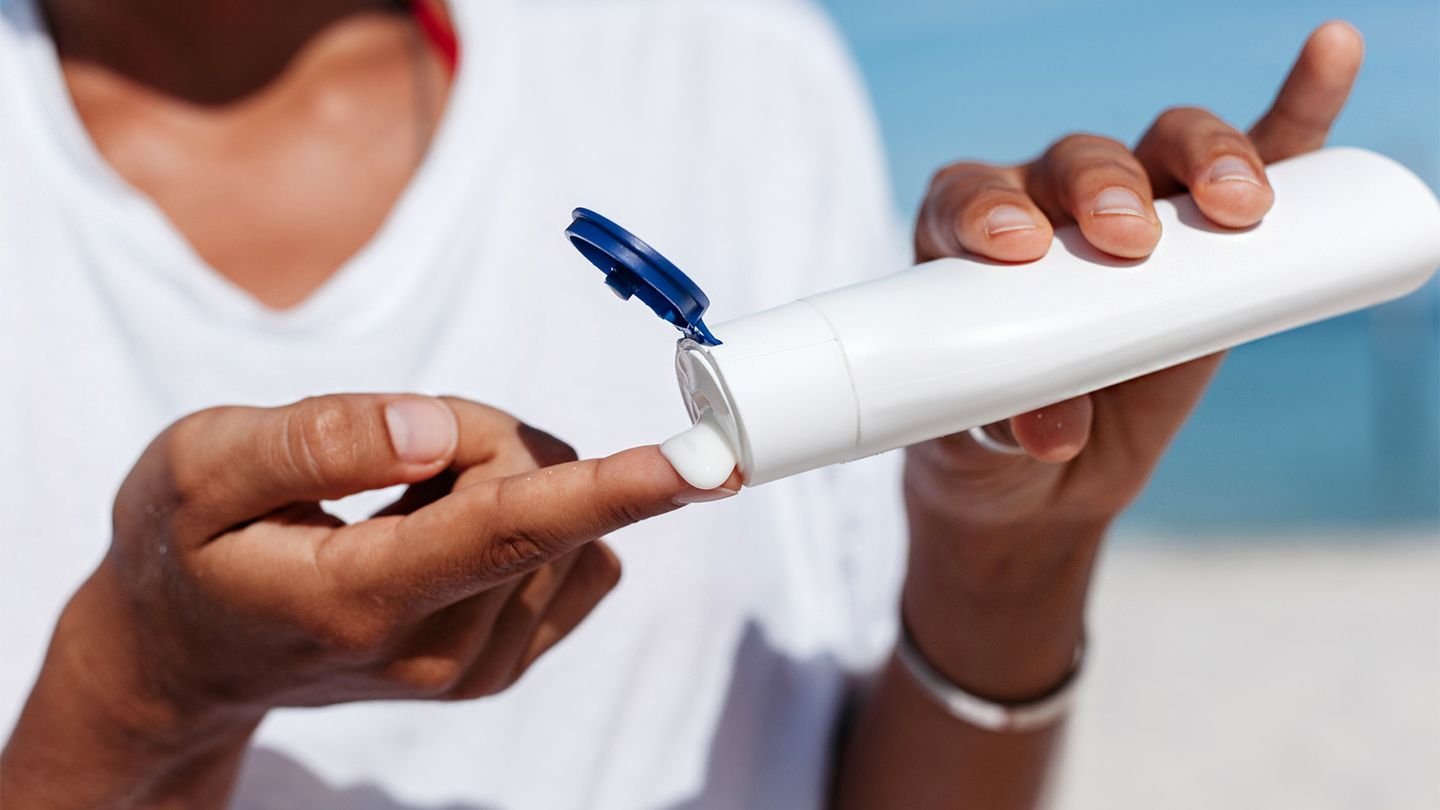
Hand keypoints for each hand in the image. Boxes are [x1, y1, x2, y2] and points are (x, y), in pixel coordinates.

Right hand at [1, 394, 730, 807]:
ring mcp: (476, 669)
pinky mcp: (502, 664)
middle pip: (536, 490)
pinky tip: (439, 535)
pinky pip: (576, 555)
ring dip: (496, 477)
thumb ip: (316, 441)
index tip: (707, 464)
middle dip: (480, 435)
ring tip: (396, 504)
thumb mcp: (200, 467)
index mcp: (361, 597)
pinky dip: (524, 518)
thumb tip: (439, 427)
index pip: (509, 532)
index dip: (613, 486)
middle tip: (385, 451)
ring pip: (563, 518)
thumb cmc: (184, 549)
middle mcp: (436, 651)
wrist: (184, 659)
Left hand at [902, 22, 1363, 696]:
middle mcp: (1045, 206)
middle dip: (1103, 189)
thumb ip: (1006, 425)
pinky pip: (1256, 155)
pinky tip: (1330, 55)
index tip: (1017, 245)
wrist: (1043, 472)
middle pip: (1075, 164)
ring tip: (1233, 206)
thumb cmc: (991, 437)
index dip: (987, 206)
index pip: (968, 196)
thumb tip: (1053, 430)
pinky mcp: (1206, 236)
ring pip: (1161, 149)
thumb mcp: (982, 442)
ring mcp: (1131, 212)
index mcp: (965, 240)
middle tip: (1127, 240)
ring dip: (1201, 161)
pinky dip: (1296, 107)